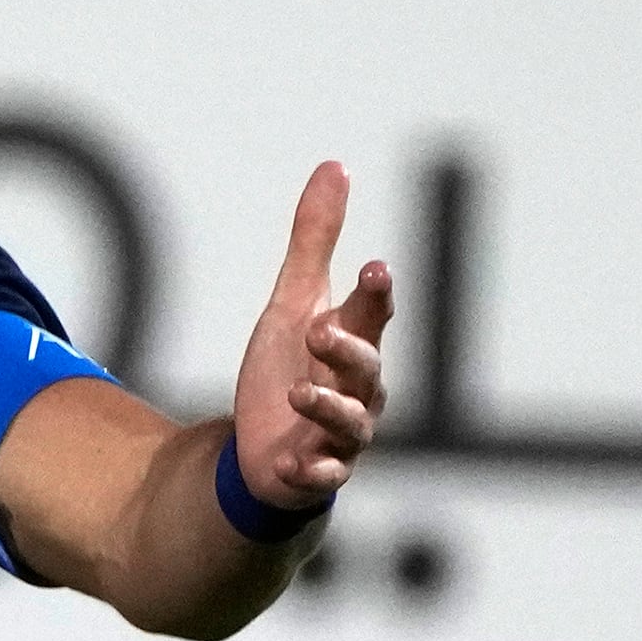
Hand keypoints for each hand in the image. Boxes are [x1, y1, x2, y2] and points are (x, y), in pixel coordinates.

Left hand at [231, 161, 392, 513]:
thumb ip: (314, 241)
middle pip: (366, 365)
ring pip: (350, 421)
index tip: (374, 267)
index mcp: (355, 341)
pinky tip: (297, 463)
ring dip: (328, 406)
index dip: (376, 292)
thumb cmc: (290, 367)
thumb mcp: (293, 302)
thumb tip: (334, 166)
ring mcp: (342, 434)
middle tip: (318, 328)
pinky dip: (315, 470)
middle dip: (347, 347)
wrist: (265, 446)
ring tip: (299, 391)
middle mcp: (359, 388)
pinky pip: (327, 474)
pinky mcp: (318, 472)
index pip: (373, 312)